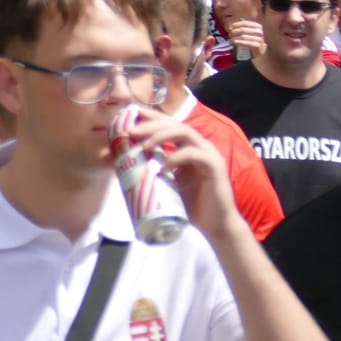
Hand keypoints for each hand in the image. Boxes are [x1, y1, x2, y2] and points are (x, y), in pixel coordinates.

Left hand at [119, 109, 238, 236]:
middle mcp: (200, 146)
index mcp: (190, 148)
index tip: (132, 114)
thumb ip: (155, 170)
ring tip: (144, 146)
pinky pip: (194, 154)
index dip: (153, 118)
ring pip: (185, 133)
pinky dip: (176, 158)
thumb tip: (125, 164)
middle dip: (152, 125)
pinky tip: (163, 168)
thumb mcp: (168, 184)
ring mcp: (209, 154)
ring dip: (161, 136)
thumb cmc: (191, 206)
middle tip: (132, 131)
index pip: (171, 125)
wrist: (215, 226)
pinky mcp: (215, 166)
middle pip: (176, 124)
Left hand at [227, 19, 266, 56]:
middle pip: (243, 29)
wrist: (260, 49)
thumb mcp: (248, 32)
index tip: (229, 28)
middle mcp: (259, 31)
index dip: (236, 24)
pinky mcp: (257, 45)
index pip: (245, 23)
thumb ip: (240, 28)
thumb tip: (229, 26)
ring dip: (235, 38)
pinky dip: (239, 42)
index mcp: (257, 25)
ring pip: (243, 37)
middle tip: (229, 35)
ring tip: (230, 40)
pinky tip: (235, 43)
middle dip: (234, 32)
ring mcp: (259, 38)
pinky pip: (246, 43)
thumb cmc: (251, 39)